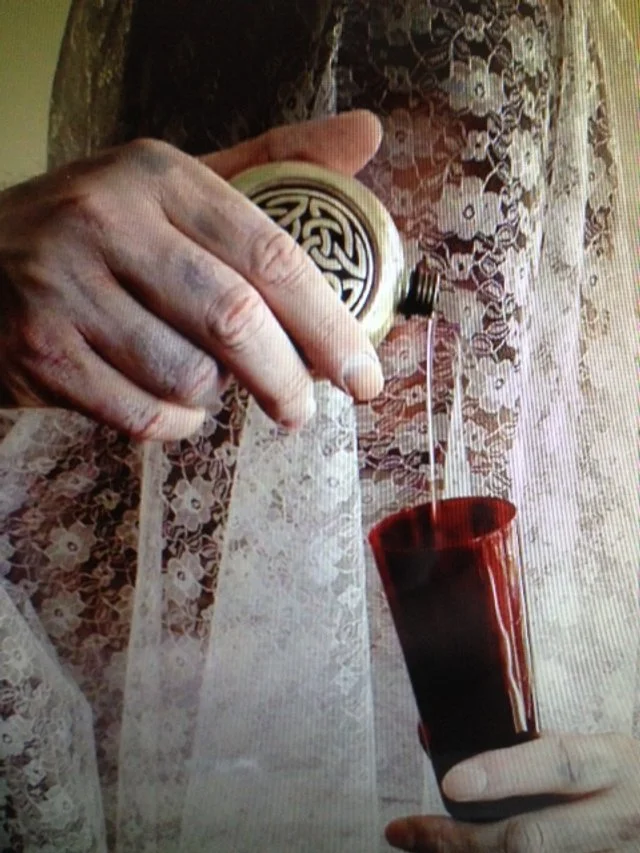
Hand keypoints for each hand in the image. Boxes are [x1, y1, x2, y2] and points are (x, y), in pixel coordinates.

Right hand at [0, 111, 383, 438]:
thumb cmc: (100, 230)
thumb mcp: (177, 184)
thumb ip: (272, 165)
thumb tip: (365, 136)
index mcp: (158, 175)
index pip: (271, 253)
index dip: (330, 324)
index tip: (363, 372)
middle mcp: (107, 222)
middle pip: (234, 320)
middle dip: (287, 380)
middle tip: (302, 408)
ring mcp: (64, 288)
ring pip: (189, 377)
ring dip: (217, 398)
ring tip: (211, 384)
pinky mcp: (39, 352)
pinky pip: (142, 415)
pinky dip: (175, 423)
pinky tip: (172, 403)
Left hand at [386, 732, 639, 851]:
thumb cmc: (628, 782)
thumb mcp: (603, 753)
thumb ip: (545, 753)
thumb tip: (465, 747)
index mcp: (611, 766)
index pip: (558, 765)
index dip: (504, 775)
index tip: (452, 783)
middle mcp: (614, 820)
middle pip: (530, 839)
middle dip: (459, 841)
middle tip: (405, 832)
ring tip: (418, 846)